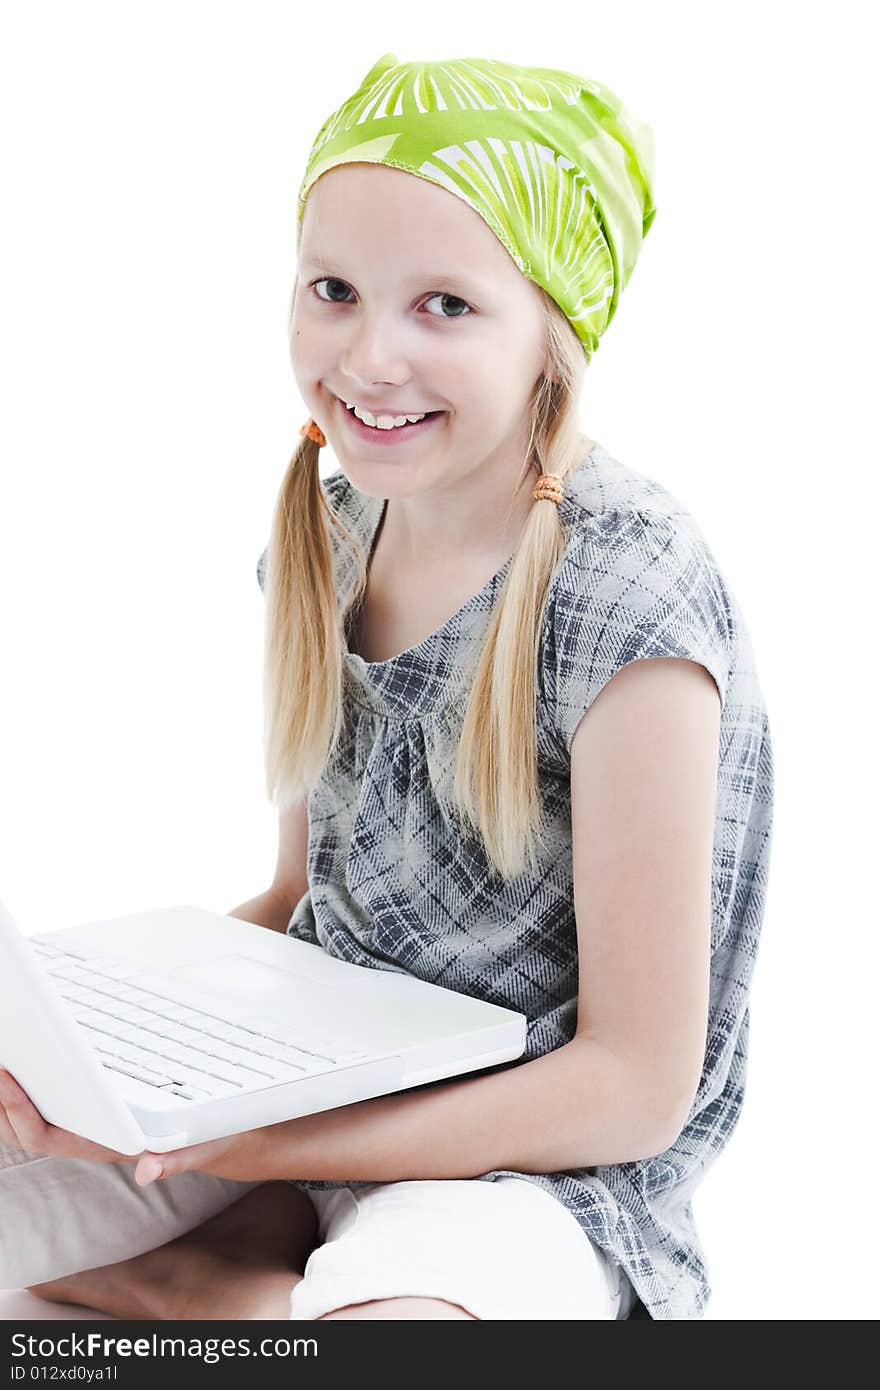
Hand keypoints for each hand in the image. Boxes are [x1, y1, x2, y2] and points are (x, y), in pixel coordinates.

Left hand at [0, 1067, 268, 1187]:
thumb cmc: (220, 1138)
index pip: (49, 1136)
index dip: (20, 1109)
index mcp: (110, 1147)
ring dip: (11, 1100)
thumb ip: (180, 1159)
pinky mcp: (103, 1116)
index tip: (5, 1074)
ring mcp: (96, 1130)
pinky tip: (32, 1065)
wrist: (235, 1138)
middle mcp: (95, 1141)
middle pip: (30, 1130)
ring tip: (4, 1061)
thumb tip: (146, 1171)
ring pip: (37, 1120)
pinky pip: (55, 1106)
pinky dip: (35, 1088)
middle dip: (2, 1104)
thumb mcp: (209, 1144)